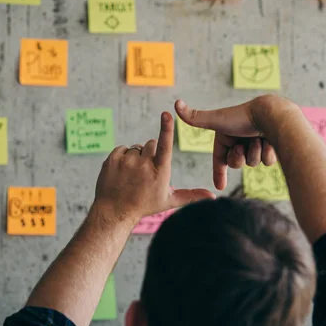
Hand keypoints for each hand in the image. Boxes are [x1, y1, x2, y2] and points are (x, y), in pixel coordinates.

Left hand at [93, 112, 214, 223]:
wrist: (115, 211)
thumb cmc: (144, 205)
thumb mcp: (169, 201)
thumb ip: (191, 196)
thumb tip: (213, 197)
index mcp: (160, 172)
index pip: (165, 146)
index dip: (167, 128)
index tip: (167, 114)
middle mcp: (143, 165)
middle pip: (152, 144)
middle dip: (151, 153)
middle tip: (145, 172)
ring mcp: (127, 162)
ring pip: (137, 147)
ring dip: (136, 157)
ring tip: (132, 175)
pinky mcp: (112, 159)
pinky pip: (122, 148)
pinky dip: (123, 157)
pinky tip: (123, 171)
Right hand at [175, 95, 295, 189]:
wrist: (272, 114)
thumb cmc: (243, 117)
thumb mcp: (216, 120)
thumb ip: (195, 117)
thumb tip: (175, 104)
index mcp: (227, 136)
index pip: (220, 159)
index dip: (218, 173)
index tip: (219, 187)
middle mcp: (241, 139)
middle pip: (237, 163)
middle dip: (239, 158)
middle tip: (242, 147)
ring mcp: (257, 143)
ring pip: (253, 163)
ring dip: (255, 153)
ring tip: (259, 139)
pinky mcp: (272, 145)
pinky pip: (267, 161)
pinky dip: (267, 153)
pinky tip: (269, 141)